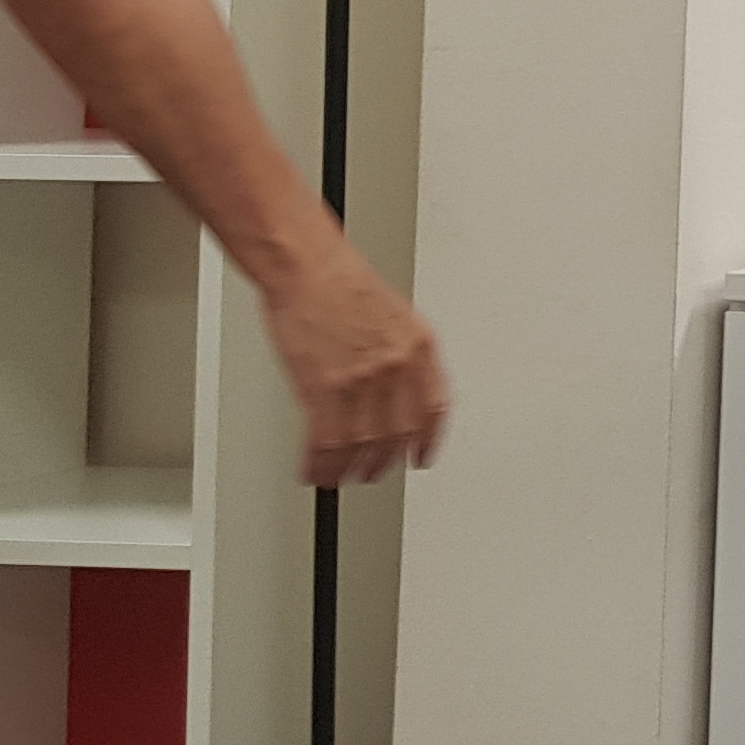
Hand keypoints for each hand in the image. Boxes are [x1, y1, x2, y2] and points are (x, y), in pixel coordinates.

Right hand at [254, 244, 449, 486]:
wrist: (308, 267)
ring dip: (350, 468)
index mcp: (420, 347)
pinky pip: (326, 441)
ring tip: (341, 476)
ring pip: (362, 444)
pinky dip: (321, 463)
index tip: (423, 454)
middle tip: (375, 471)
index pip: (436, 408)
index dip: (430, 438)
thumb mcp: (396, 316)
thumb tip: (401, 391)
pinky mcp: (323, 387)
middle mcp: (397, 366)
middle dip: (386, 460)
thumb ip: (403, 355)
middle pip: (399, 432)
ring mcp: (362, 379)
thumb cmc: (342, 284)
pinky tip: (315, 470)